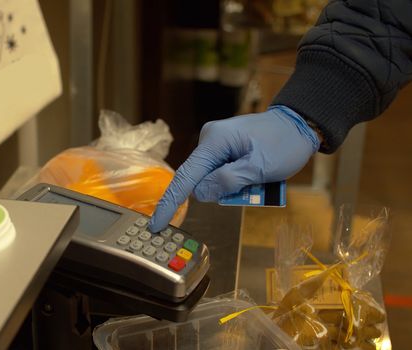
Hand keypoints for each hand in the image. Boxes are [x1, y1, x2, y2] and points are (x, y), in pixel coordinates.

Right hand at [149, 105, 319, 231]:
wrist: (300, 123)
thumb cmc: (284, 143)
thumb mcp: (259, 168)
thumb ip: (227, 182)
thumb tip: (200, 193)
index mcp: (214, 141)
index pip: (186, 176)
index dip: (170, 202)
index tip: (157, 224)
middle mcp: (209, 140)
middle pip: (199, 178)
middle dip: (220, 191)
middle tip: (252, 186)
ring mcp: (215, 143)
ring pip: (211, 177)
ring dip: (230, 186)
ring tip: (258, 179)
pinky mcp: (223, 148)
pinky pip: (220, 171)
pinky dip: (234, 180)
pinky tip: (252, 176)